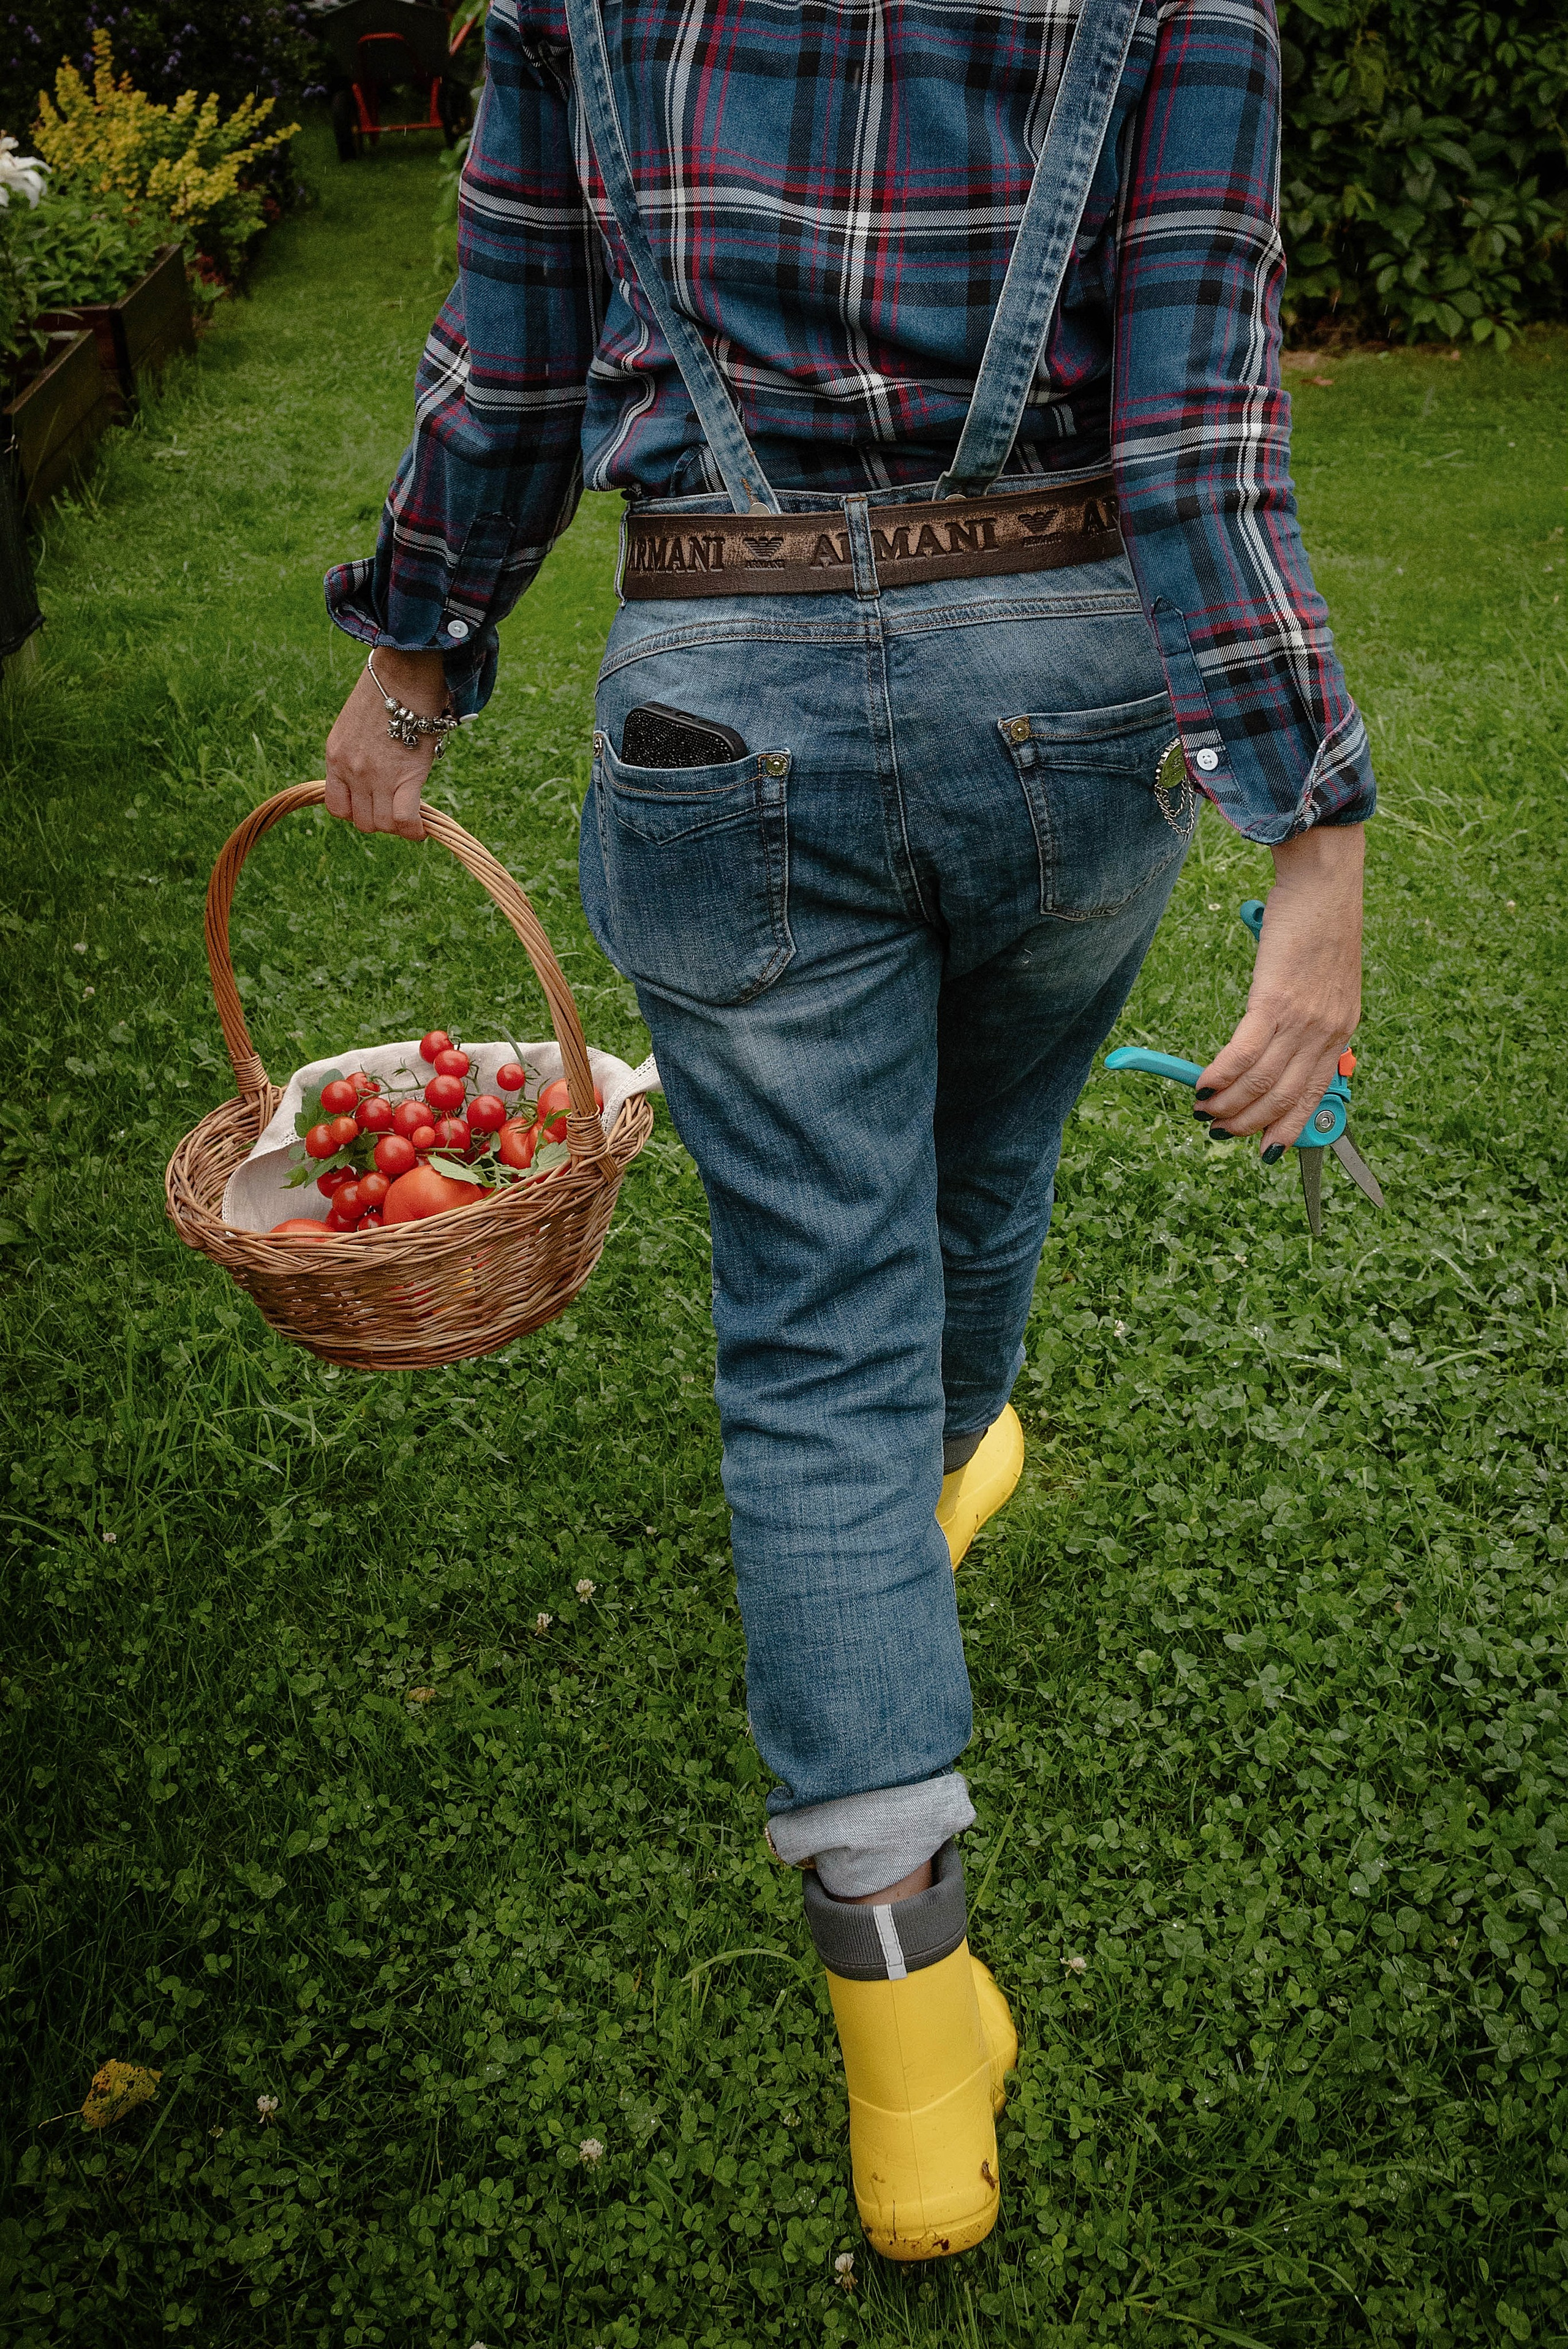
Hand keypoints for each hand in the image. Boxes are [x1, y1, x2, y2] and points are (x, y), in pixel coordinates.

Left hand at [324, 648, 448, 839]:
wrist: (405, 672)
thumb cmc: (390, 690)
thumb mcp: (359, 724)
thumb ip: (361, 753)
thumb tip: (381, 771)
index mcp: (336, 755)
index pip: (338, 807)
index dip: (358, 812)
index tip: (375, 804)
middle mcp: (350, 770)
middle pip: (362, 822)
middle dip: (381, 820)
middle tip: (398, 808)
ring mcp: (374, 776)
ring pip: (383, 825)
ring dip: (398, 825)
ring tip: (411, 814)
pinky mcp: (403, 777)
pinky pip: (403, 820)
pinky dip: (413, 829)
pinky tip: (421, 827)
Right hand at [1195, 823, 1364, 1152]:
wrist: (1324, 880)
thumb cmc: (1319, 921)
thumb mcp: (1325, 978)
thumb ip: (1308, 1015)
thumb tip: (1276, 1043)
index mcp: (1341, 1028)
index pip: (1313, 1094)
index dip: (1287, 1128)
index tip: (1265, 1150)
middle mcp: (1326, 1030)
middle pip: (1284, 1096)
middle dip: (1249, 1123)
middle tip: (1219, 1132)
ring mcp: (1302, 1018)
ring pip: (1261, 1082)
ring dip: (1228, 1105)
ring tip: (1203, 1112)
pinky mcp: (1275, 1000)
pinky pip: (1243, 1053)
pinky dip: (1219, 1076)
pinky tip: (1201, 1084)